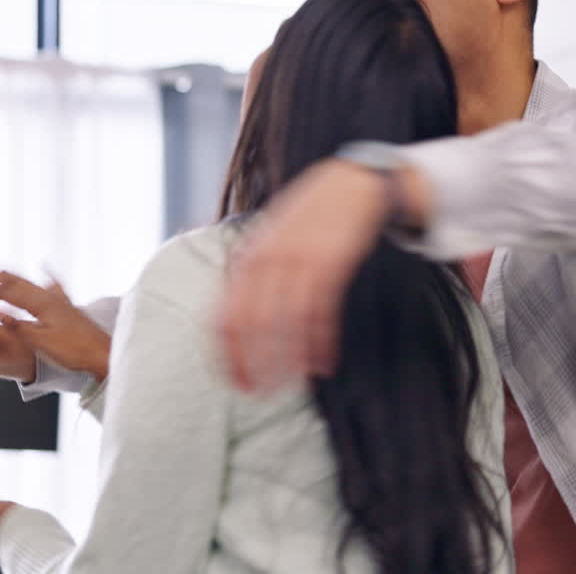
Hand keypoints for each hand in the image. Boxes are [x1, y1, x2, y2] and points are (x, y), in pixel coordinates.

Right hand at [0, 271, 109, 379]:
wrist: (101, 354)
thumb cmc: (73, 350)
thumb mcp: (39, 341)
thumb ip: (17, 325)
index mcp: (42, 305)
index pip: (9, 295)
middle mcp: (51, 298)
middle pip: (20, 285)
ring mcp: (61, 301)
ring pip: (33, 284)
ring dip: (15, 278)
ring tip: (2, 271)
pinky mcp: (69, 307)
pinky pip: (53, 285)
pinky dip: (45, 276)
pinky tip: (45, 268)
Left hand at [215, 159, 390, 392]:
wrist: (352, 182)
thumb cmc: (311, 216)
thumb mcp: (273, 239)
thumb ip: (257, 272)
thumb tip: (242, 316)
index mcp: (248, 257)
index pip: (224, 315)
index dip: (226, 353)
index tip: (232, 381)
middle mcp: (266, 260)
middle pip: (251, 324)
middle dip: (253, 364)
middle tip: (259, 394)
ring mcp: (298, 259)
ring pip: (284, 323)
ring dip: (286, 360)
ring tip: (289, 386)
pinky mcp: (329, 262)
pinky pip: (319, 312)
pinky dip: (319, 343)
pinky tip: (321, 365)